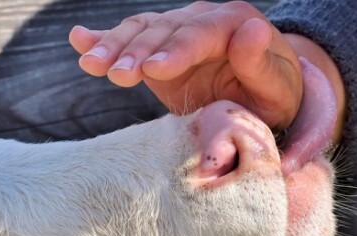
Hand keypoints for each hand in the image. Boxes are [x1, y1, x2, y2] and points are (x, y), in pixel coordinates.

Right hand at [69, 1, 303, 131]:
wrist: (262, 96)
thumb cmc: (273, 96)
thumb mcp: (277, 87)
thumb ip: (261, 63)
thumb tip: (252, 29)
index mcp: (235, 23)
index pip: (201, 33)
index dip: (176, 50)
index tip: (154, 70)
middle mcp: (202, 18)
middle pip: (164, 30)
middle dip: (137, 51)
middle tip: (115, 75)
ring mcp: (177, 30)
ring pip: (141, 31)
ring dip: (114, 47)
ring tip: (92, 66)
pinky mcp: (159, 47)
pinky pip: (130, 38)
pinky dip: (103, 39)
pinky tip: (78, 40)